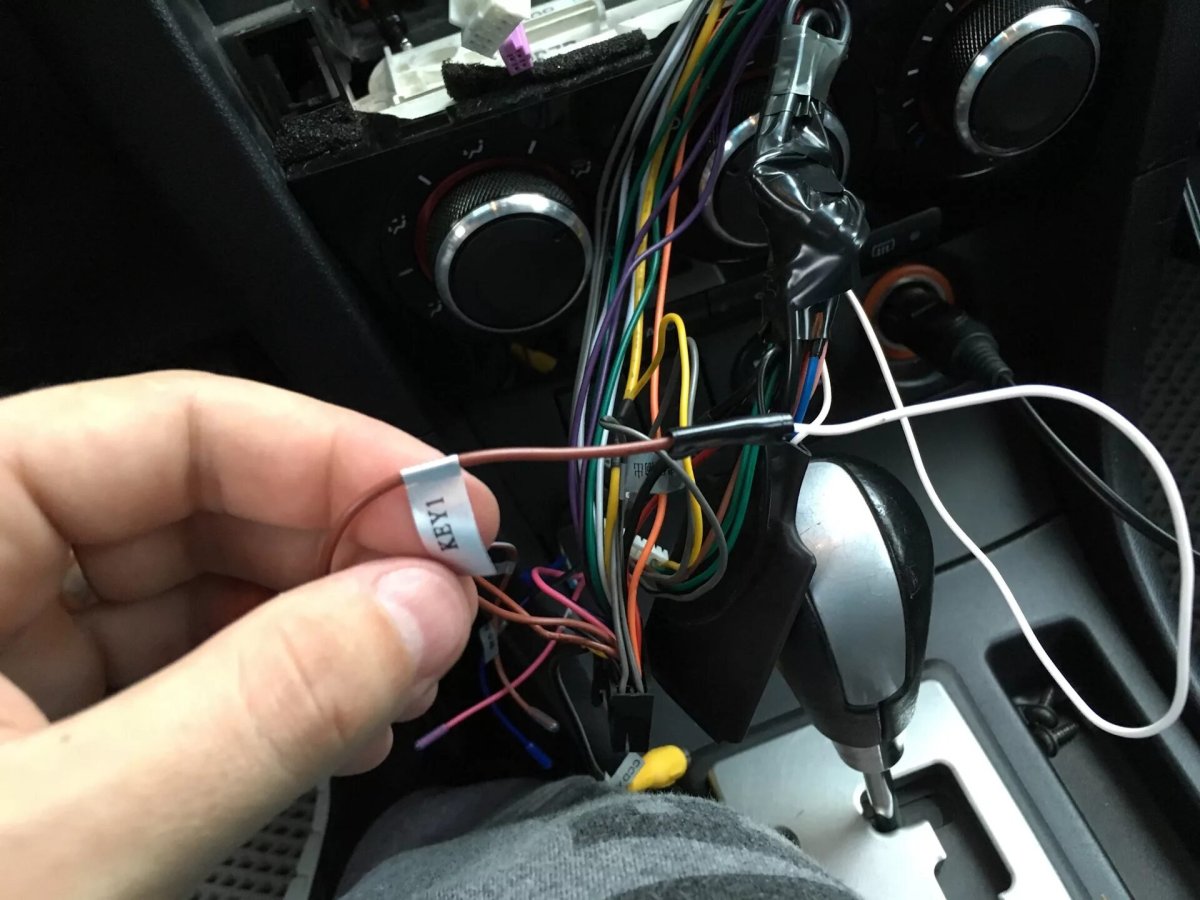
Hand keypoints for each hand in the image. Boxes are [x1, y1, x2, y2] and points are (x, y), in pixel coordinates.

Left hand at [0, 371, 498, 898]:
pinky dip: (263, 690)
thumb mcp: (67, 842)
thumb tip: (426, 601)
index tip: (452, 513)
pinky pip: (167, 669)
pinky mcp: (20, 731)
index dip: (330, 456)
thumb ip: (263, 707)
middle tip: (443, 609)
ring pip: (188, 586)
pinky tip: (332, 723)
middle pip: (190, 498)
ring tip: (400, 676)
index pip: (170, 425)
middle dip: (334, 550)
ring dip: (312, 623)